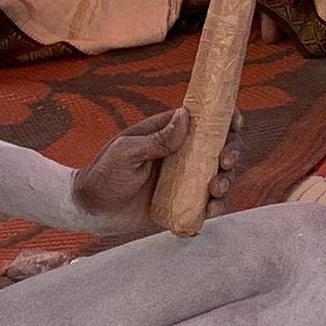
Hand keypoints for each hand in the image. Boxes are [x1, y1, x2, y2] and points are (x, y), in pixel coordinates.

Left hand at [71, 108, 244, 232]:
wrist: (89, 210)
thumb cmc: (103, 174)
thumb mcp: (126, 151)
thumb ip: (157, 138)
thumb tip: (185, 115)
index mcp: (169, 133)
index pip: (205, 120)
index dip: (227, 119)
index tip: (236, 124)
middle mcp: (181, 154)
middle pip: (220, 148)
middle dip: (231, 153)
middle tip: (224, 163)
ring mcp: (183, 180)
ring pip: (218, 176)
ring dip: (226, 181)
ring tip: (215, 191)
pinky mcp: (181, 203)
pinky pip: (206, 203)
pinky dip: (215, 207)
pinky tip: (210, 210)